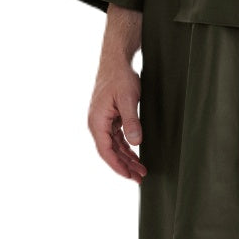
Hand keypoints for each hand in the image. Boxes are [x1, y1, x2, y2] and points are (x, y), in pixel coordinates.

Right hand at [87, 60, 146, 182]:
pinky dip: (126, 147)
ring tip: (141, 169)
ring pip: (114, 146)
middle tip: (141, 177)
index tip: (130, 176)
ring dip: (127, 158)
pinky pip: (116, 137)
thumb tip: (136, 143)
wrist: (116, 61)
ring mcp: (103, 121)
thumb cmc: (120, 77)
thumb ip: (131, 121)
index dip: (118, 166)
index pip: (106, 151)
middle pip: (110, 151)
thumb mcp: (128, 99)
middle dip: (125, 166)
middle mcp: (97, 123)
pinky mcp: (109, 117)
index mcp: (97, 121)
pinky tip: (135, 154)